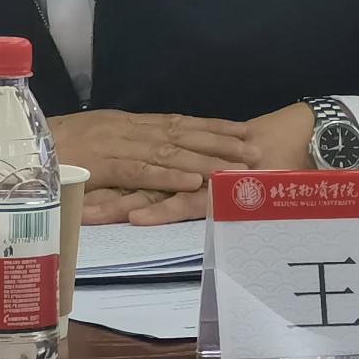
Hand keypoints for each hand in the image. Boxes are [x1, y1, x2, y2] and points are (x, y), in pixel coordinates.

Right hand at [48, 110, 255, 197]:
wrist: (10, 147)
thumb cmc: (43, 149)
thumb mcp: (85, 145)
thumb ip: (112, 151)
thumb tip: (138, 159)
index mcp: (120, 123)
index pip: (173, 121)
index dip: (207, 125)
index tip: (238, 128)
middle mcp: (122, 128)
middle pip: (180, 132)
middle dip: (218, 139)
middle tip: (253, 146)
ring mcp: (113, 145)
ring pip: (169, 150)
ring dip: (205, 158)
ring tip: (236, 166)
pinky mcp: (101, 164)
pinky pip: (142, 170)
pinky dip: (170, 175)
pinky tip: (196, 181)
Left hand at [82, 102, 319, 226]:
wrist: (298, 139)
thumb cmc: (255, 155)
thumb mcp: (205, 161)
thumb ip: (176, 169)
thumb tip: (142, 182)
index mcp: (172, 151)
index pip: (125, 162)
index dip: (93, 171)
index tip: (61, 178)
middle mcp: (181, 159)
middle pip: (129, 173)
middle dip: (95, 187)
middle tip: (60, 197)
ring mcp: (199, 173)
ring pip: (150, 186)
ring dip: (117, 201)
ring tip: (85, 213)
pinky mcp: (220, 189)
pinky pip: (187, 201)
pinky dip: (161, 209)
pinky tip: (138, 218)